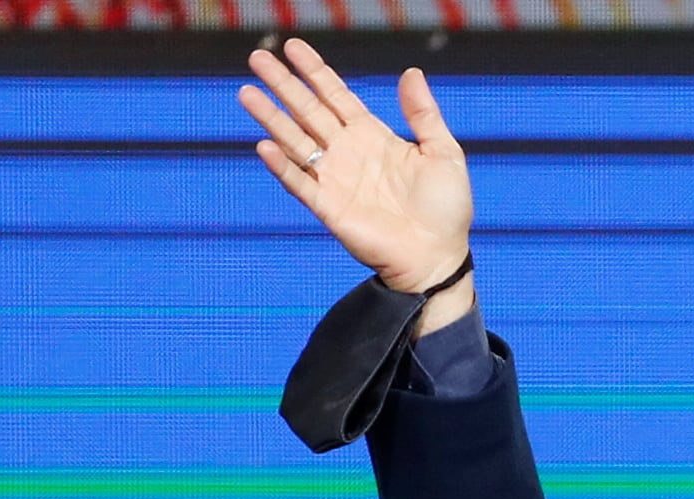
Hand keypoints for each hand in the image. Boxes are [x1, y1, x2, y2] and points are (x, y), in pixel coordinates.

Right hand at [240, 41, 475, 310]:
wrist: (439, 256)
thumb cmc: (446, 209)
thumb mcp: (444, 152)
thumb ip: (424, 114)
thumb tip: (412, 73)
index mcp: (372, 136)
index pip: (335, 96)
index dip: (314, 71)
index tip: (292, 47)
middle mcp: (348, 153)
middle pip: (308, 111)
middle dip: (284, 85)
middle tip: (258, 58)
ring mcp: (336, 179)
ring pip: (296, 141)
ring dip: (271, 118)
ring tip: (247, 93)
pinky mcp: (330, 208)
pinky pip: (301, 183)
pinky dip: (283, 167)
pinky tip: (264, 146)